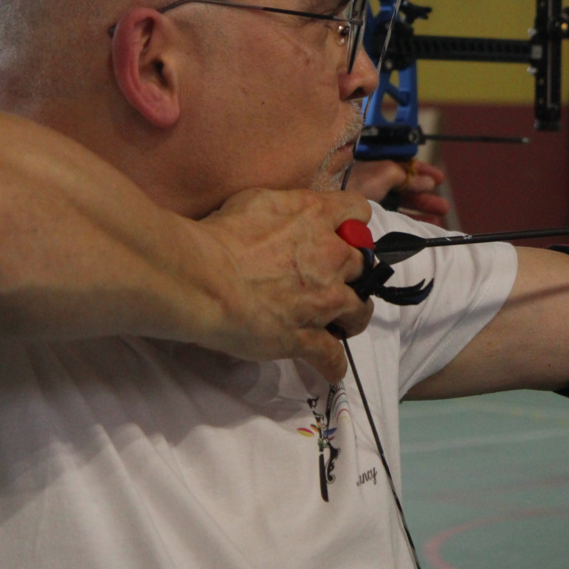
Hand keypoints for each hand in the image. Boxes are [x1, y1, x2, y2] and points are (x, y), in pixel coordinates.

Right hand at [192, 188, 373, 382]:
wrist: (205, 278)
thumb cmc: (221, 235)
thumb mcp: (257, 201)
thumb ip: (285, 208)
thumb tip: (286, 218)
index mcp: (316, 215)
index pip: (358, 211)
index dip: (352, 224)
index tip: (341, 234)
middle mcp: (329, 255)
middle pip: (364, 265)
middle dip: (352, 273)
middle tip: (334, 281)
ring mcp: (323, 299)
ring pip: (360, 310)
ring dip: (351, 317)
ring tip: (338, 324)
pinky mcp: (307, 337)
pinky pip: (333, 356)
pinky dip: (333, 364)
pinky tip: (328, 367)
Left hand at [347, 159, 449, 222]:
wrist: (330, 200)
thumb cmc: (354, 183)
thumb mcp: (382, 173)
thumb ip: (405, 175)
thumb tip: (426, 180)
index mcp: (376, 167)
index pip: (403, 168)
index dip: (422, 172)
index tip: (440, 178)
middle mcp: (374, 184)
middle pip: (404, 189)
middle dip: (426, 196)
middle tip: (443, 206)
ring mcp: (371, 202)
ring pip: (401, 205)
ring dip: (422, 210)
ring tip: (439, 217)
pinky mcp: (369, 219)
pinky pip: (395, 218)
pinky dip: (412, 222)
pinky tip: (424, 226)